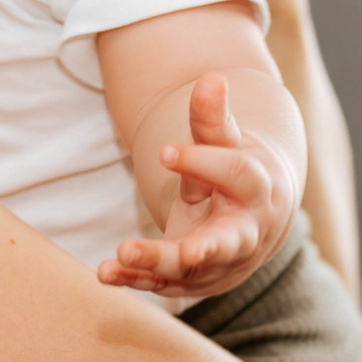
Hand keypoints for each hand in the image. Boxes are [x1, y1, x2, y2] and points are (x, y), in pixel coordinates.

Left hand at [97, 73, 295, 299]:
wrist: (256, 221)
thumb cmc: (238, 174)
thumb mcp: (227, 145)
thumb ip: (213, 120)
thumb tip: (212, 78)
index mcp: (257, 191)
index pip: (235, 176)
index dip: (201, 162)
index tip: (165, 151)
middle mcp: (244, 234)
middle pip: (228, 242)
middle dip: (208, 248)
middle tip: (189, 251)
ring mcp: (218, 263)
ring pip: (189, 268)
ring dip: (157, 263)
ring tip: (124, 252)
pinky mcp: (191, 279)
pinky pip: (162, 283)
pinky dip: (133, 280)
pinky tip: (104, 272)